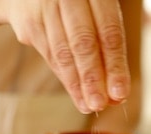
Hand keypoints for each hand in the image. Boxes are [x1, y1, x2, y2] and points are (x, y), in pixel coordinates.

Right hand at [7, 0, 129, 112]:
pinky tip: (75, 94)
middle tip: (100, 105)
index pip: (108, 32)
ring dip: (76, 84)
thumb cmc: (79, 5)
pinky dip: (65, 77)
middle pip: (82, 43)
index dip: (115, 64)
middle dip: (92, 78)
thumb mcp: (99, 10)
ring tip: (88, 106)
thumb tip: (117, 92)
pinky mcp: (30, 23)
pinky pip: (50, 55)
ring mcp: (45, 8)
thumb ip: (109, 43)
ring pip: (63, 53)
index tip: (120, 92)